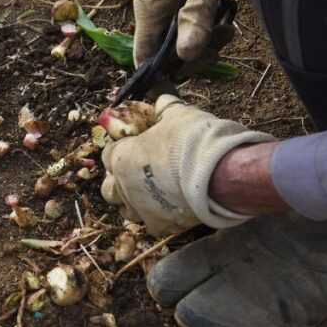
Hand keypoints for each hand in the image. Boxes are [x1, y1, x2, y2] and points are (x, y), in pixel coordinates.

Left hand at [101, 95, 275, 236]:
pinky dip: (157, 218)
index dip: (120, 150)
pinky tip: (168, 209)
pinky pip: (150, 225)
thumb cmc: (193, 140)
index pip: (108, 155)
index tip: (133, 147)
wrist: (218, 173)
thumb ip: (164, 109)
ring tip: (149, 195)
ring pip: (125, 211)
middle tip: (136, 174)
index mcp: (122, 158)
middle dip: (118, 181)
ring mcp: (141, 209)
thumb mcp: (177, 114)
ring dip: (133, 203)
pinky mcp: (160, 225)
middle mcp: (124, 186)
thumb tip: (162, 100)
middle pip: (108, 188)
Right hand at [134, 0, 230, 66]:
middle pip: (165, 51)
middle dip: (193, 54)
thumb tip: (187, 56)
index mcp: (148, 9)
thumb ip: (195, 19)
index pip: (143, 57)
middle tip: (221, 43)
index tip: (191, 74)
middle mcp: (152, 8)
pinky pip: (187, 20)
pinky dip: (205, 23)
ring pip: (180, 36)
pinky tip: (224, 15)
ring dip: (204, 39)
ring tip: (229, 27)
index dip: (162, 73)